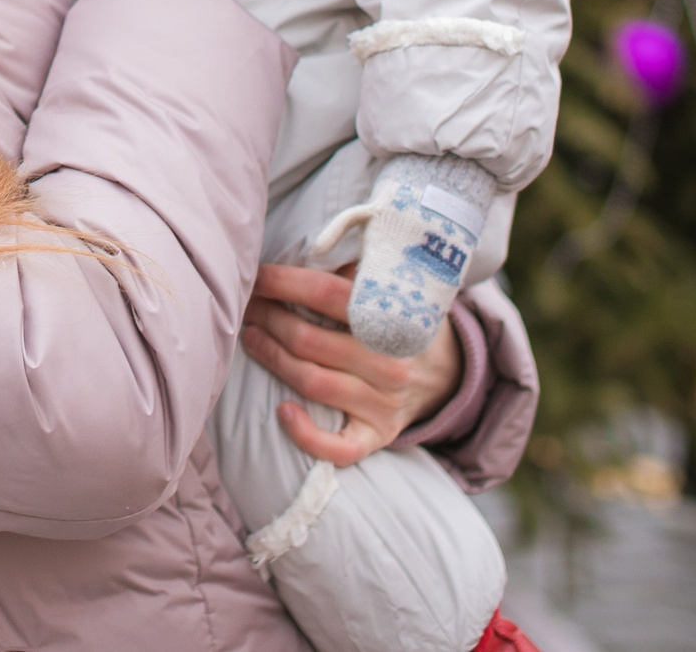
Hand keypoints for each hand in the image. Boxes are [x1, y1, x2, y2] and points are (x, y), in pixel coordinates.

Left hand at [241, 263, 461, 467]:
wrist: (449, 372)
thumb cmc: (404, 321)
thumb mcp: (396, 287)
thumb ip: (359, 270)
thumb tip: (308, 247)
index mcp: (392, 318)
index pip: (325, 294)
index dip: (283, 283)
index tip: (256, 275)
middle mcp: (390, 363)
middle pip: (310, 340)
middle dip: (269, 318)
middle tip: (246, 306)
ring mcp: (384, 404)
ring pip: (313, 382)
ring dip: (272, 359)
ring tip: (250, 338)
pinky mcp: (378, 436)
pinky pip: (340, 447)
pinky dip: (307, 435)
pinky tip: (282, 412)